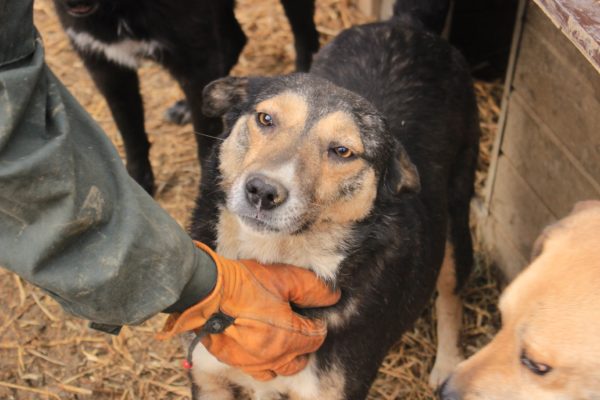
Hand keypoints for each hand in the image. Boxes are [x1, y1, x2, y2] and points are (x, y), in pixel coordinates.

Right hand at [157, 242, 340, 379]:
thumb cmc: (245, 284)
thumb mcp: (285, 278)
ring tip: (283, 342)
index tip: (313, 313)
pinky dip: (263, 361)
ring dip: (285, 359)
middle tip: (300, 327)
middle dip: (305, 345)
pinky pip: (255, 369)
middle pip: (299, 361)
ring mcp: (252, 363)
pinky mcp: (233, 361)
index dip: (318, 324)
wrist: (206, 293)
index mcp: (289, 339)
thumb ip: (313, 288)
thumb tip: (333, 296)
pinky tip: (260, 345)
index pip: (316, 338)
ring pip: (278, 370)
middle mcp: (273, 358)